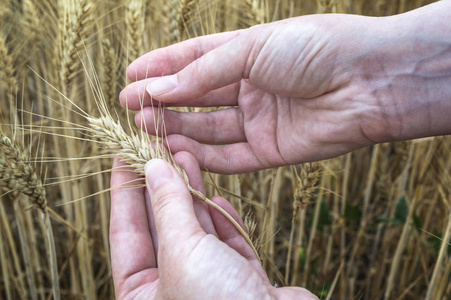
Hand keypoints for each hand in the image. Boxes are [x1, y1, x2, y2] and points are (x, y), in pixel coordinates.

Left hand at [109, 153, 316, 298]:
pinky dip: (222, 221)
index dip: (123, 191)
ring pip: (195, 231)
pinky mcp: (240, 282)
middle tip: (161, 149)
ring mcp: (207, 286)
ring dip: (192, 196)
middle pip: (161, 227)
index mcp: (141, 296)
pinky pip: (226, 245)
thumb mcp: (184, 251)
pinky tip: (218, 198)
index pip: (124, 233)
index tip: (123, 156)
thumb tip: (155, 168)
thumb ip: (169, 208)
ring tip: (188, 158)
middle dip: (162, 186)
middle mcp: (172, 290)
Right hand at [121, 1, 450, 173]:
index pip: (193, 61)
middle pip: (198, 98)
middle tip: (131, 108)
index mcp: (246, 54)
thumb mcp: (250, 49)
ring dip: (177, 129)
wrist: (369, 80)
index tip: (129, 76)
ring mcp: (260, 120)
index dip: (161, 69)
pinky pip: (231, 157)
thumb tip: (156, 87)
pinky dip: (204, 156)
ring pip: (210, 129)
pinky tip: (177, 150)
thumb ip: (202, 73)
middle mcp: (250, 87)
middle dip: (164, 101)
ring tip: (145, 127)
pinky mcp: (271, 151)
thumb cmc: (313, 48)